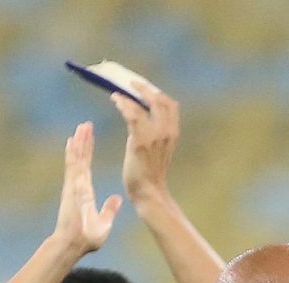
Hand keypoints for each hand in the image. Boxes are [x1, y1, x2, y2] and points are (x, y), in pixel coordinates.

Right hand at [53, 121, 121, 254]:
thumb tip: (117, 199)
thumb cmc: (87, 239)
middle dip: (84, 141)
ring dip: (79, 142)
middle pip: (81, 158)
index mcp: (86, 192)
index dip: (88, 152)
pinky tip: (72, 139)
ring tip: (82, 126)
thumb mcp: (104, 223)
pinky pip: (72, 166)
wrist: (74, 244)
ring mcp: (74, 185)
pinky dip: (72, 153)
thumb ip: (109, 210)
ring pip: (77, 158)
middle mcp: (78, 185)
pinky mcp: (71, 187)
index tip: (89, 138)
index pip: (87, 166)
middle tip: (86, 124)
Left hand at [112, 71, 181, 204]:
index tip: (144, 89)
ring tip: (118, 93)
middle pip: (160, 99)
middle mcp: (167, 132)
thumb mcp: (159, 150)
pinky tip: (115, 101)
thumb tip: (145, 118)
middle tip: (131, 84)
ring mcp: (155, 136)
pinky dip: (123, 104)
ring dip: (130, 95)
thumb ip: (157, 134)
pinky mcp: (140, 141)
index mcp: (173, 133)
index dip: (157, 94)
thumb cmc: (150, 174)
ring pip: (145, 104)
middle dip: (144, 88)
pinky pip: (132, 114)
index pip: (170, 105)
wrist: (149, 192)